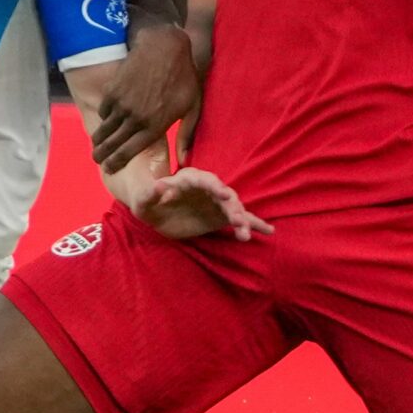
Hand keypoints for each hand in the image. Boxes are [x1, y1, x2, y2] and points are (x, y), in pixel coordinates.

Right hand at [90, 23, 200, 170]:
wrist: (164, 47)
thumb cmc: (184, 77)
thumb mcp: (193, 107)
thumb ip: (187, 135)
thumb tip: (184, 160)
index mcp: (155, 125)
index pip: (130, 151)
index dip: (117, 162)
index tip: (109, 169)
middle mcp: (135, 118)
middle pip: (113, 143)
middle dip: (102, 155)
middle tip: (96, 160)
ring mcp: (122, 104)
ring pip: (105, 128)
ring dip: (99, 139)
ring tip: (95, 146)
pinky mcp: (113, 90)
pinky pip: (104, 110)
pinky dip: (104, 117)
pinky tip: (105, 121)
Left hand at [126, 166, 273, 242]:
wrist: (155, 212)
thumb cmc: (147, 202)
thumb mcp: (143, 199)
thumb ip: (149, 193)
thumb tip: (159, 185)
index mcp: (188, 178)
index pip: (204, 180)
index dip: (215, 186)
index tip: (224, 195)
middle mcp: (207, 188)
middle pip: (223, 195)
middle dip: (231, 207)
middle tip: (237, 220)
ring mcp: (216, 202)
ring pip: (233, 208)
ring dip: (241, 219)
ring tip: (246, 234)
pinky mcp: (220, 216)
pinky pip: (239, 219)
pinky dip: (253, 224)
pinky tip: (269, 231)